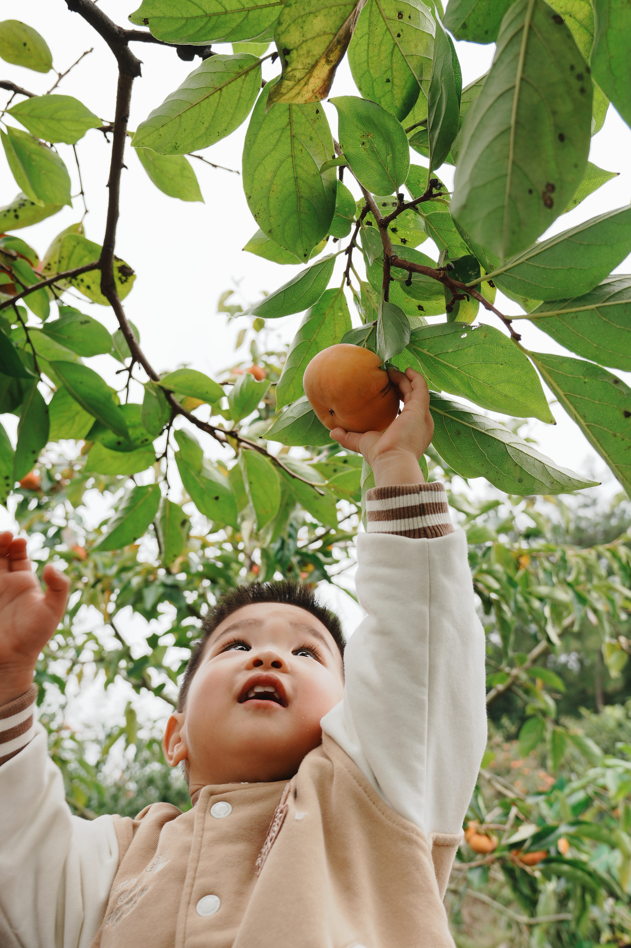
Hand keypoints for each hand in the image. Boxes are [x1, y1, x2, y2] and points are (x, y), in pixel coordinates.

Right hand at [0, 532, 68, 705]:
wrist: (10, 660)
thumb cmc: (34, 636)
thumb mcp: (53, 610)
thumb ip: (59, 586)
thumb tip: (52, 565)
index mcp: (24, 582)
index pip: (18, 555)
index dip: (17, 545)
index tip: (19, 540)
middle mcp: (5, 583)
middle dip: (0, 542)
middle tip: (5, 536)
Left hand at [330, 368, 432, 486]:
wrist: (392, 460)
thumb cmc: (379, 455)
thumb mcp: (362, 443)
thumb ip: (348, 437)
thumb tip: (333, 431)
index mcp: (410, 431)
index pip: (406, 409)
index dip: (398, 397)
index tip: (385, 388)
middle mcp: (420, 423)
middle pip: (412, 397)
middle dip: (402, 384)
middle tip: (387, 374)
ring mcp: (422, 415)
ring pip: (416, 389)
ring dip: (406, 378)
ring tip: (391, 369)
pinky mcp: (421, 408)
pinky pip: (420, 387)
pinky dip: (414, 377)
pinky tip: (405, 369)